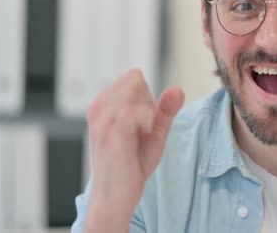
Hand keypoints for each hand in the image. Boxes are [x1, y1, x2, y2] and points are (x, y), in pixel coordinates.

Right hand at [84, 69, 184, 231]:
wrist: (115, 197)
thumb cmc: (131, 165)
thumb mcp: (153, 132)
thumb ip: (165, 109)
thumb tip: (178, 88)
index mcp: (103, 103)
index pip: (135, 77)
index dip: (146, 99)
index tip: (140, 124)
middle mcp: (98, 107)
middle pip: (137, 81)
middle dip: (147, 105)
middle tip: (139, 133)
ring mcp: (102, 118)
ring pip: (137, 92)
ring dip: (146, 115)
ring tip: (137, 137)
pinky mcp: (111, 132)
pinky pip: (136, 109)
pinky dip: (146, 121)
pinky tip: (141, 136)